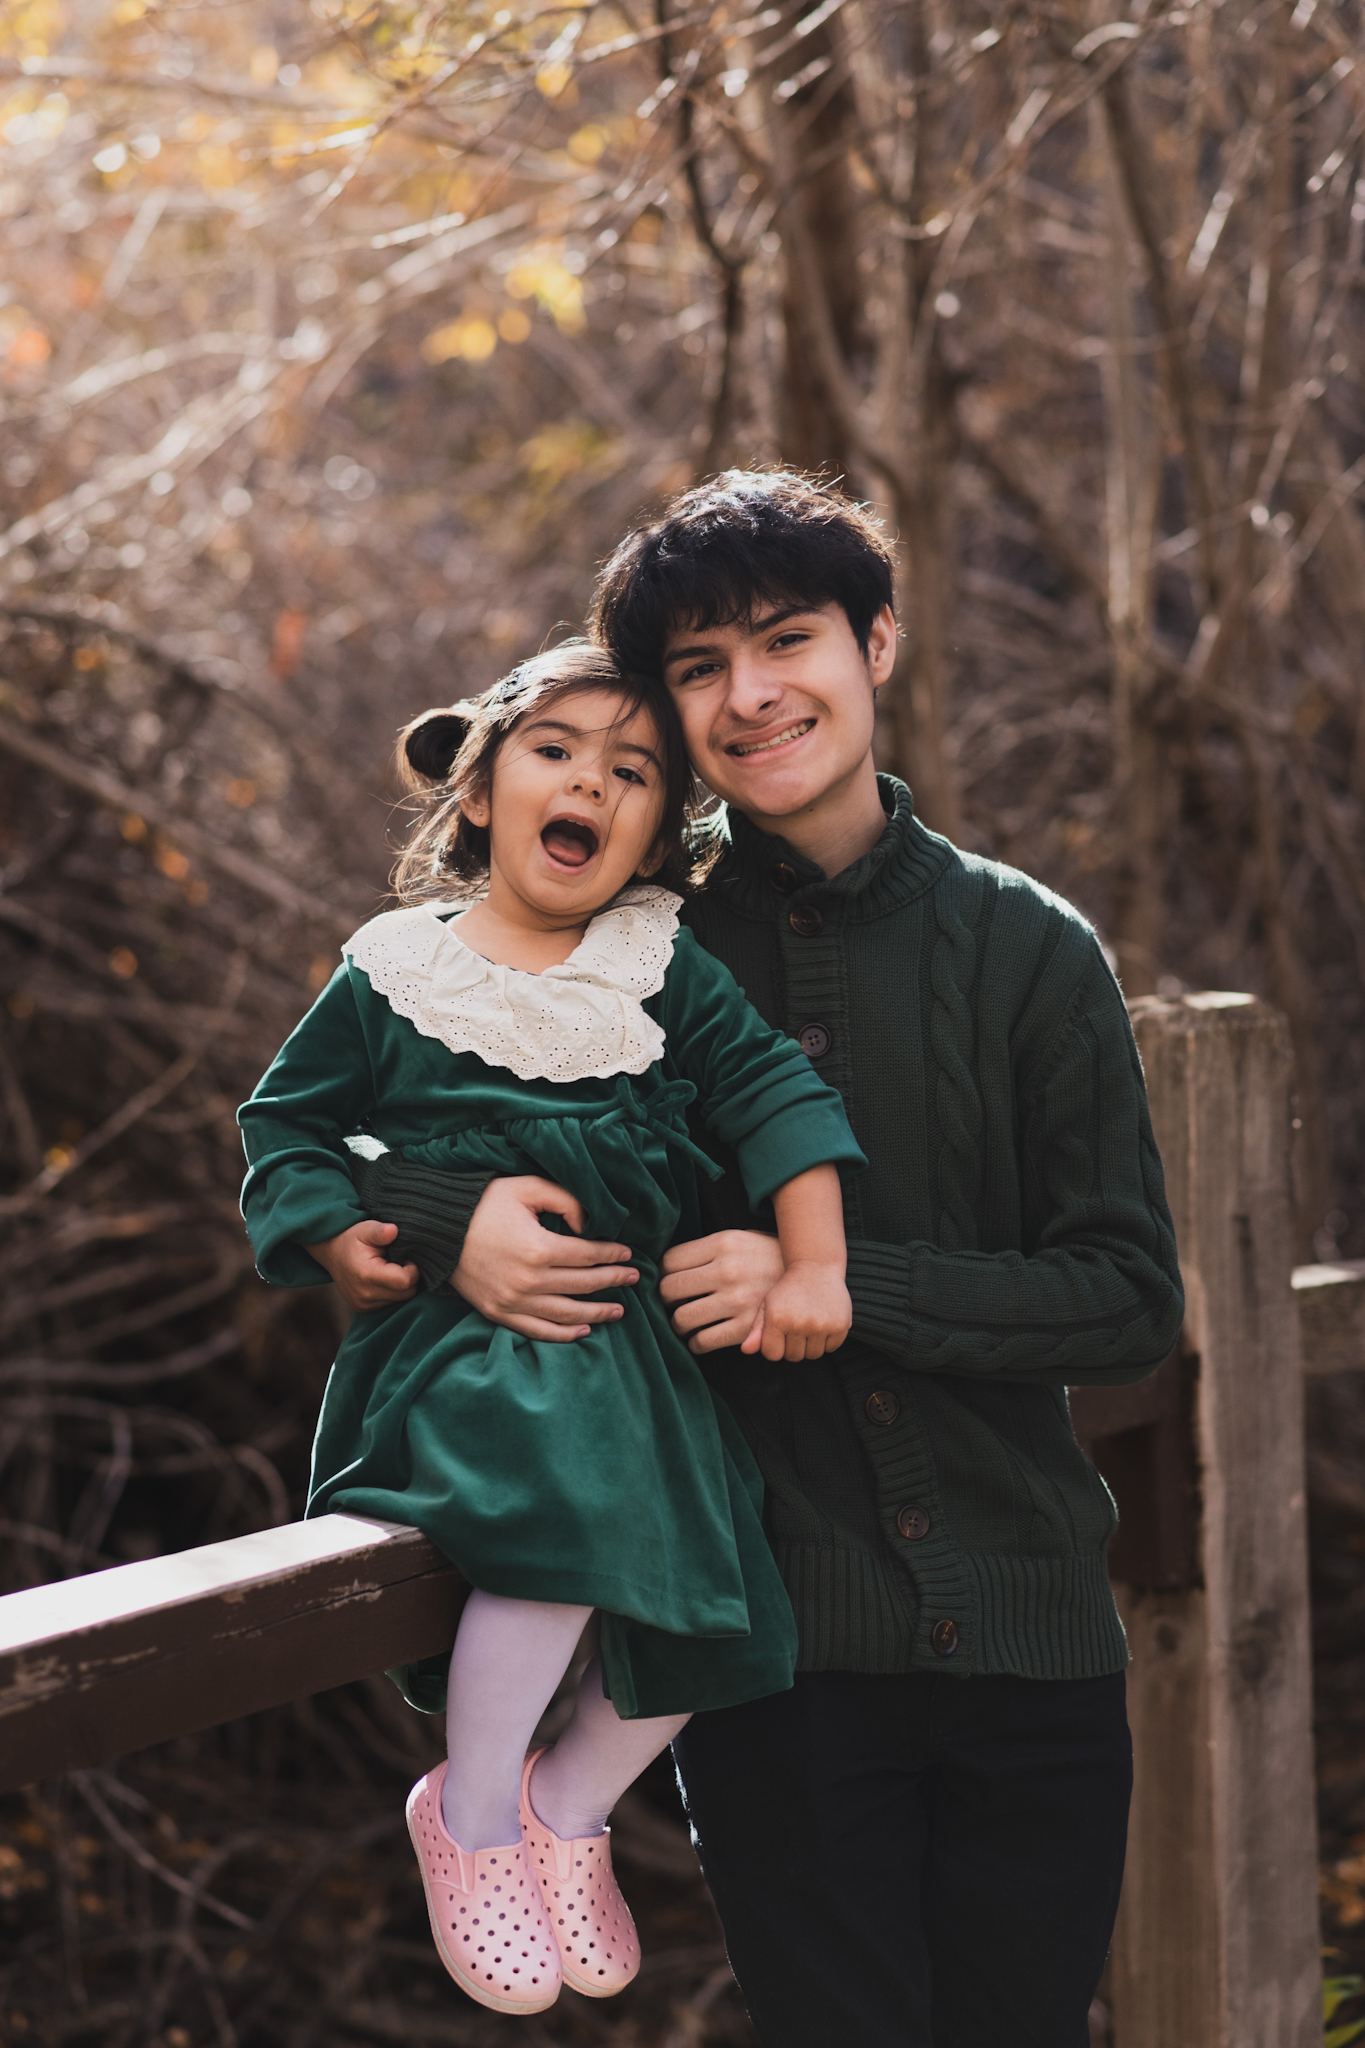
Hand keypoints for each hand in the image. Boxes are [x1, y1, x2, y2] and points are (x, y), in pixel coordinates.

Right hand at [305, 1220, 419, 1311]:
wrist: (331, 1253)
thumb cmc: (351, 1239)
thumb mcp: (365, 1229)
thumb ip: (380, 1231)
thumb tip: (393, 1230)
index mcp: (366, 1275)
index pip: (405, 1281)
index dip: (413, 1269)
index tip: (407, 1257)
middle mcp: (365, 1295)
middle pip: (406, 1293)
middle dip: (410, 1278)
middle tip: (401, 1261)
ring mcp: (364, 1305)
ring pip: (400, 1300)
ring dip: (401, 1286)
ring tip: (391, 1269)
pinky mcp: (364, 1309)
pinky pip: (390, 1303)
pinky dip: (393, 1292)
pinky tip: (385, 1279)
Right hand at [453, 1177, 637, 1342]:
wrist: (438, 1228)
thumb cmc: (484, 1204)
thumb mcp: (527, 1188)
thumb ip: (565, 1200)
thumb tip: (589, 1224)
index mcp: (539, 1248)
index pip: (589, 1255)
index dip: (612, 1255)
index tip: (628, 1254)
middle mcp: (529, 1280)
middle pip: (584, 1285)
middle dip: (613, 1281)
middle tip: (633, 1279)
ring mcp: (513, 1301)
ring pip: (567, 1314)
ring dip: (597, 1312)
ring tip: (618, 1309)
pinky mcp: (498, 1313)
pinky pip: (538, 1330)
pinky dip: (563, 1334)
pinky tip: (583, 1330)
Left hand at [659, 1230, 783, 1354]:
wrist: (812, 1276)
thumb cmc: (766, 1256)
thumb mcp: (739, 1239)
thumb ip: (706, 1250)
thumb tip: (666, 1269)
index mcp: (723, 1243)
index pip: (670, 1262)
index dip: (663, 1273)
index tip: (667, 1281)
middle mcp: (728, 1270)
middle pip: (670, 1289)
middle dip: (665, 1300)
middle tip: (671, 1304)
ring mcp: (737, 1300)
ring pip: (682, 1318)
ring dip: (677, 1325)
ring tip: (683, 1324)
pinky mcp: (746, 1328)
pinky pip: (704, 1341)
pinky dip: (695, 1344)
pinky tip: (699, 1339)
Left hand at [741, 1260, 851, 1362]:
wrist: (816, 1267)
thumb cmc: (788, 1289)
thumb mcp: (768, 1305)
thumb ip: (757, 1330)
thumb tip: (746, 1350)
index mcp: (777, 1319)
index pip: (773, 1355)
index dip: (775, 1346)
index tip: (779, 1333)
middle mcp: (799, 1323)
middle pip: (794, 1357)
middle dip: (793, 1347)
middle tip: (796, 1327)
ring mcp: (821, 1325)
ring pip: (813, 1354)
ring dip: (810, 1345)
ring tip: (809, 1325)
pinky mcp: (840, 1325)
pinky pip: (831, 1348)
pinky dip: (827, 1341)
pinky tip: (823, 1323)